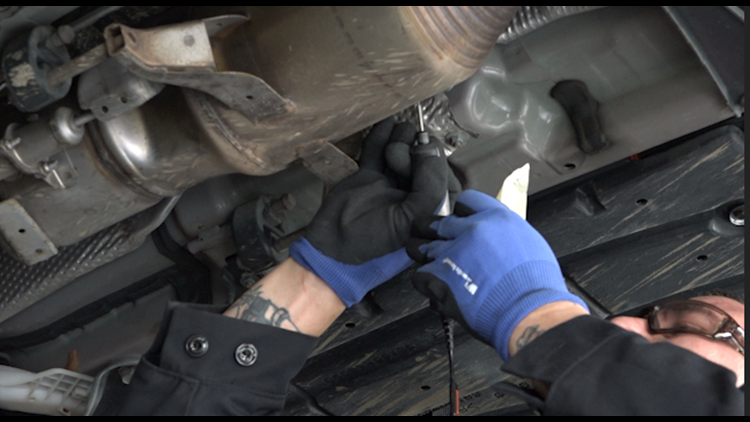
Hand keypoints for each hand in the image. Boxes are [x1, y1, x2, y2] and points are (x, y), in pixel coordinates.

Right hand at [290, 117, 459, 306]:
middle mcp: (413, 195)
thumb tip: (428, 149)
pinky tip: (386, 125)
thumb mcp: (412, 218)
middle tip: (396, 159)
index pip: (445, 176)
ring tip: (392, 149)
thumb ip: (431, 185)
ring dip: (401, 140)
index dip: (435, 162)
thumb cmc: (375, 240)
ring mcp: (390, 184)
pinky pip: (378, 150)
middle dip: (415, 152)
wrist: (333, 245)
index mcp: (430, 211)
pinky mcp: (368, 175)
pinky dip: (382, 135)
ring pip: (403, 151)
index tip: (420, 156)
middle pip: (424, 160)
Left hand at [408, 190, 587, 359]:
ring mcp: (452, 253)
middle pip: (437, 223)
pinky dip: (426, 284)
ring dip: (425, 258)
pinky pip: (419, 276)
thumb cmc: (537, 286)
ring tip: (433, 268)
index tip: (460, 224)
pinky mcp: (439, 277)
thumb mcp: (530, 243)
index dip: (461, 214)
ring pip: (421, 247)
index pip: (465, 201)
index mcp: (497, 218)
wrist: (530, 313)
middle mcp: (471, 230)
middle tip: (436, 244)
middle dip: (433, 234)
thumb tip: (494, 238)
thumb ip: (505, 235)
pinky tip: (438, 290)